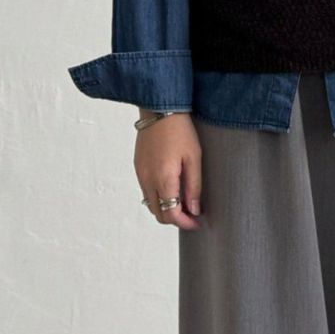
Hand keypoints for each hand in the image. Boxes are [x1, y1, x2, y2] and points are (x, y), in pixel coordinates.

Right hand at [135, 113, 201, 230]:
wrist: (159, 110)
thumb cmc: (179, 131)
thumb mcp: (194, 158)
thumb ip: (194, 187)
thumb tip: (195, 210)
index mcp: (163, 179)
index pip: (171, 215)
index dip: (185, 223)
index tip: (197, 222)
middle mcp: (147, 180)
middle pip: (158, 214)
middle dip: (175, 219)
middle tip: (192, 215)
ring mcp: (140, 174)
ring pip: (151, 205)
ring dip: (166, 209)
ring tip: (183, 202)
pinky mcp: (138, 168)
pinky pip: (146, 192)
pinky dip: (158, 198)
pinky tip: (172, 190)